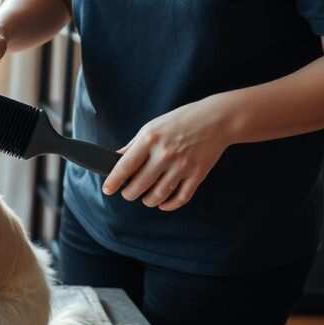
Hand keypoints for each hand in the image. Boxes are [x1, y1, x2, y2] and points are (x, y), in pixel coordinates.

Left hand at [102, 97, 232, 210]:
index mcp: (150, 140)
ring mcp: (182, 165)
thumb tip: (115, 159)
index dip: (113, 182)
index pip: (125, 167)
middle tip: (128, 193)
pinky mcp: (197, 174)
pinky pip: (181, 198)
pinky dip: (169, 205)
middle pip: (139, 186)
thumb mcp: (152, 127)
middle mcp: (164, 154)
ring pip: (158, 195)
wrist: (216, 119)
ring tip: (145, 198)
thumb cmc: (180, 121)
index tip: (107, 190)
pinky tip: (163, 204)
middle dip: (129, 194)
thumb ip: (133, 145)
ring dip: (148, 201)